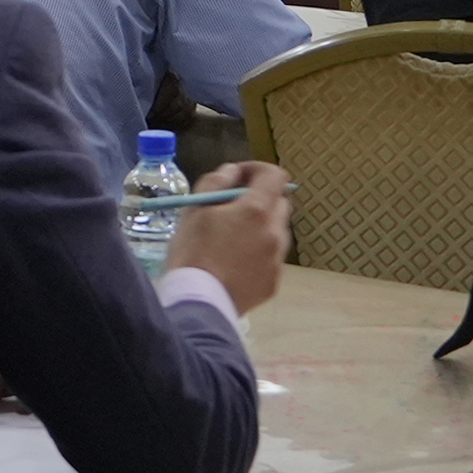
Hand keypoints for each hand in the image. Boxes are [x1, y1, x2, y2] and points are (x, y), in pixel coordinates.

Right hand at [166, 161, 292, 313]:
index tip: (237, 178)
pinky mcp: (274, 281)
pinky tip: (235, 264)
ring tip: (231, 240)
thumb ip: (215, 182)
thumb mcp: (194, 210)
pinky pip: (271, 258)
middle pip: (279, 203)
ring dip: (261, 227)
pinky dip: (259, 253)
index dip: (257, 170)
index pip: (275, 175)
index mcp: (256, 210)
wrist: (198, 303)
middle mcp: (275, 232)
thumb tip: (233, 171)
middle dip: (260, 199)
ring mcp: (277, 259)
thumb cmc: (192, 253)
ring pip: (277, 231)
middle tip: (232, 209)